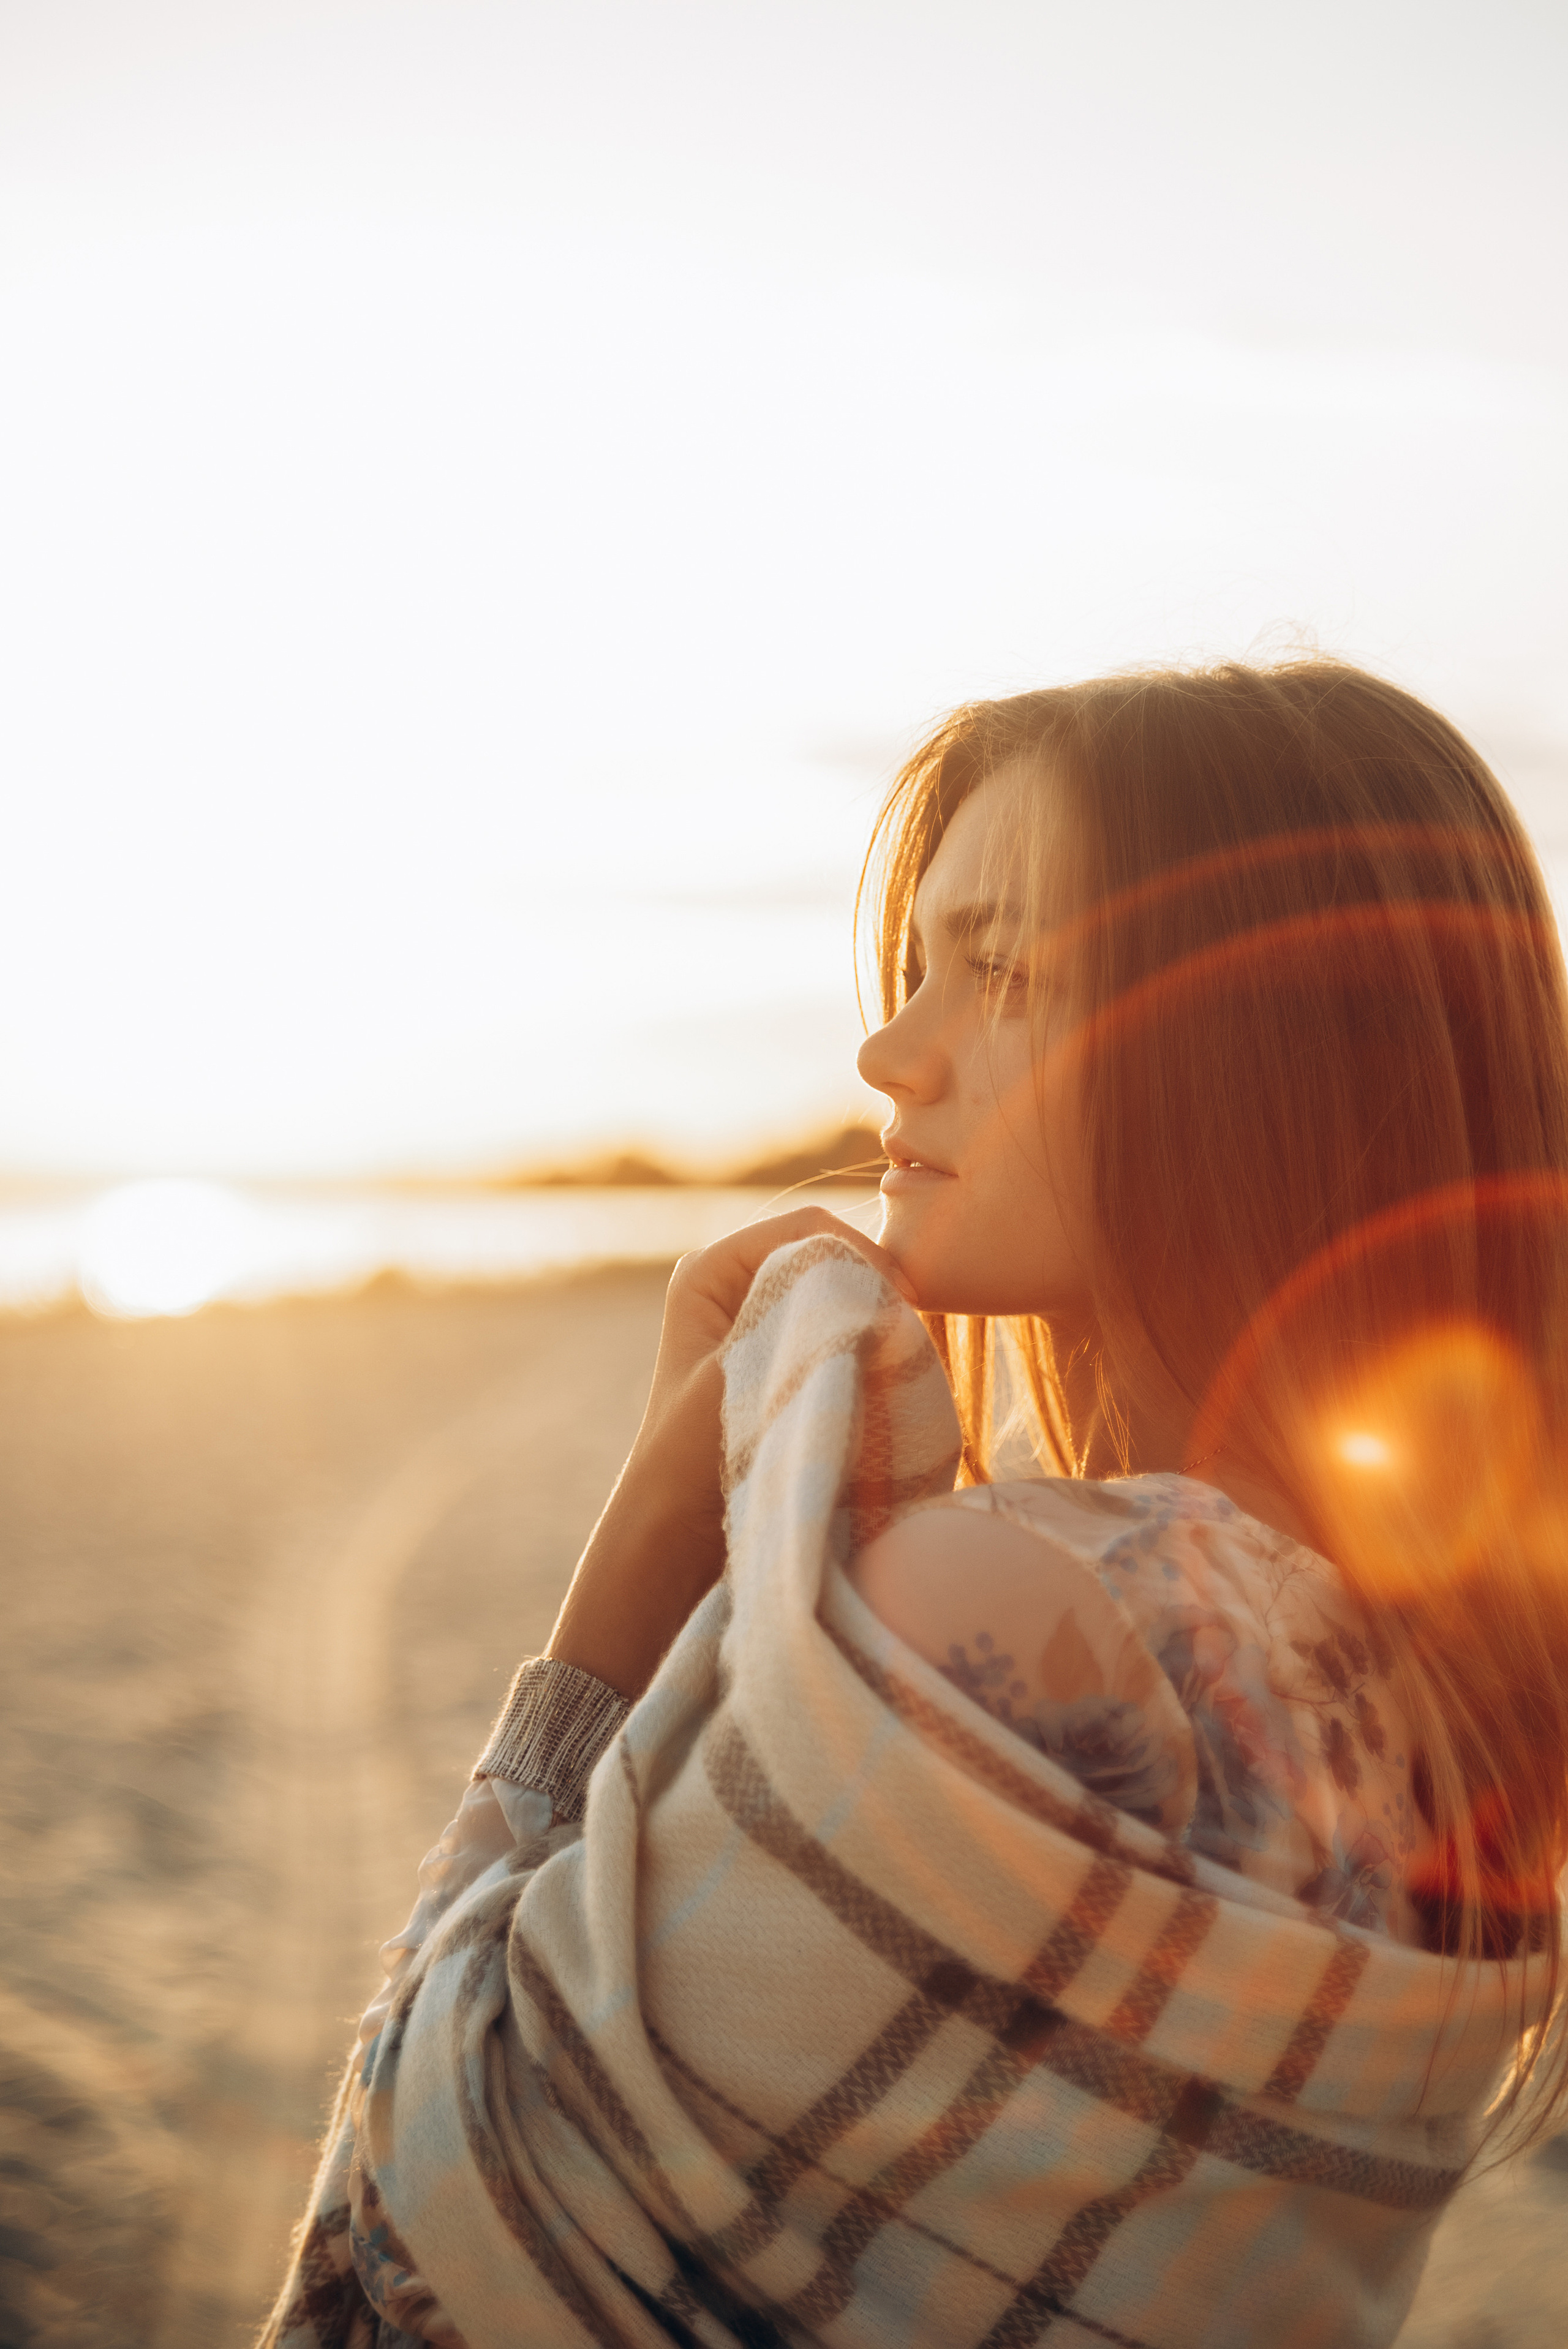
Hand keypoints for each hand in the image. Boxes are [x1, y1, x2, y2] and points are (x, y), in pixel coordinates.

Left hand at [545, 1206, 913, 1698]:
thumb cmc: (696, 1455)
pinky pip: (835, 1334)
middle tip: (905, 1343)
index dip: (866, 1257)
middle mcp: (733, 1285)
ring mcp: (757, 1323)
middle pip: (830, 1259)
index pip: (813, 1229)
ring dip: (870, 1328)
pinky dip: (861, 1354)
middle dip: (872, 1294)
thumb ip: (811, 1317)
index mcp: (711, 1269)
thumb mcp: (751, 1370)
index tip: (903, 1308)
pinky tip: (875, 1387)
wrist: (672, 1534)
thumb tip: (879, 1287)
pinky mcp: (777, 1360)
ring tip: (891, 1368)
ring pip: (840, 1299)